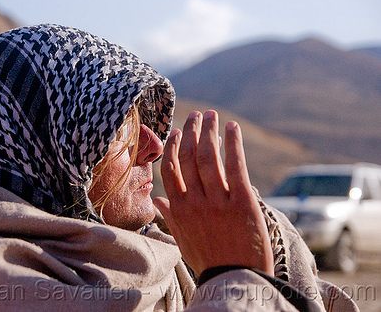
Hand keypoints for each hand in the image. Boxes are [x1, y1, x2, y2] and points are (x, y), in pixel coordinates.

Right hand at [153, 110, 273, 275]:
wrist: (235, 280)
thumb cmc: (209, 261)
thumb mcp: (183, 241)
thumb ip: (170, 217)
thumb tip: (156, 200)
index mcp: (179, 210)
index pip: (170, 171)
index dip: (173, 148)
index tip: (177, 133)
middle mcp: (195, 202)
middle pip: (189, 158)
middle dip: (192, 132)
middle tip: (196, 116)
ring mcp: (218, 202)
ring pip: (209, 158)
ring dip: (209, 132)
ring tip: (212, 116)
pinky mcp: (242, 202)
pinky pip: (235, 166)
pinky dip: (233, 144)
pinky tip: (232, 128)